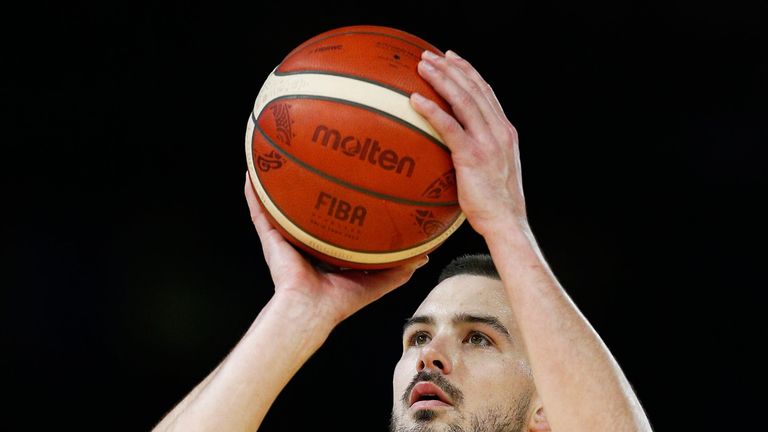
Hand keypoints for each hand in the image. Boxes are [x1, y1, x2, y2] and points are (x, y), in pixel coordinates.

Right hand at [244, 172, 426, 327]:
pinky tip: (252, 170)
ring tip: (276, 154)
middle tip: (316, 154)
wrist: (311, 312)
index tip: (349, 175)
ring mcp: (284, 237)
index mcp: (326, 247)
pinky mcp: (270, 238)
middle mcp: (304, 239)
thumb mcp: (376, 281)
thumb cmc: (341, 301)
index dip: (338, 198)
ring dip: (276, 181)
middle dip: (308, 183)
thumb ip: (400, 268)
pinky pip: (259, 210)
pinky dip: (253, 192)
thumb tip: (425, 255)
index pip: (332, 217)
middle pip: (305, 205)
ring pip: (279, 203)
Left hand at [410, 50, 527, 237]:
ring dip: (441, 79)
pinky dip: (432, 110)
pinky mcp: (473, 156)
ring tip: (422, 66)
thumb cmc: (496, 204)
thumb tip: (457, 150)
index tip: (452, 58)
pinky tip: (415, 100)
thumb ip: (481, 153)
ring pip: (463, 100)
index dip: (468, 72)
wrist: (506, 222)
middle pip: (474, 89)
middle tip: (430, 55)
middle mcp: (500, 131)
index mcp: (505, 132)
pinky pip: (449, 126)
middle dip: (451, 68)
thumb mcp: (494, 171)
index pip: (486, 93)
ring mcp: (488, 142)